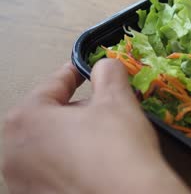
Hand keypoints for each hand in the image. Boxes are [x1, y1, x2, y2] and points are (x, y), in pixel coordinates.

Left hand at [2, 59, 189, 193]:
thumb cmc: (119, 152)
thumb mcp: (118, 100)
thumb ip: (108, 74)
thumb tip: (105, 65)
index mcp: (25, 121)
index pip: (51, 87)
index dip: (72, 74)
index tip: (83, 70)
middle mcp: (14, 155)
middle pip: (45, 119)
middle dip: (71, 110)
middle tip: (97, 107)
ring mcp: (23, 184)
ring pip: (47, 148)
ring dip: (70, 138)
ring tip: (99, 138)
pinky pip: (52, 174)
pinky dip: (69, 164)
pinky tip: (94, 165)